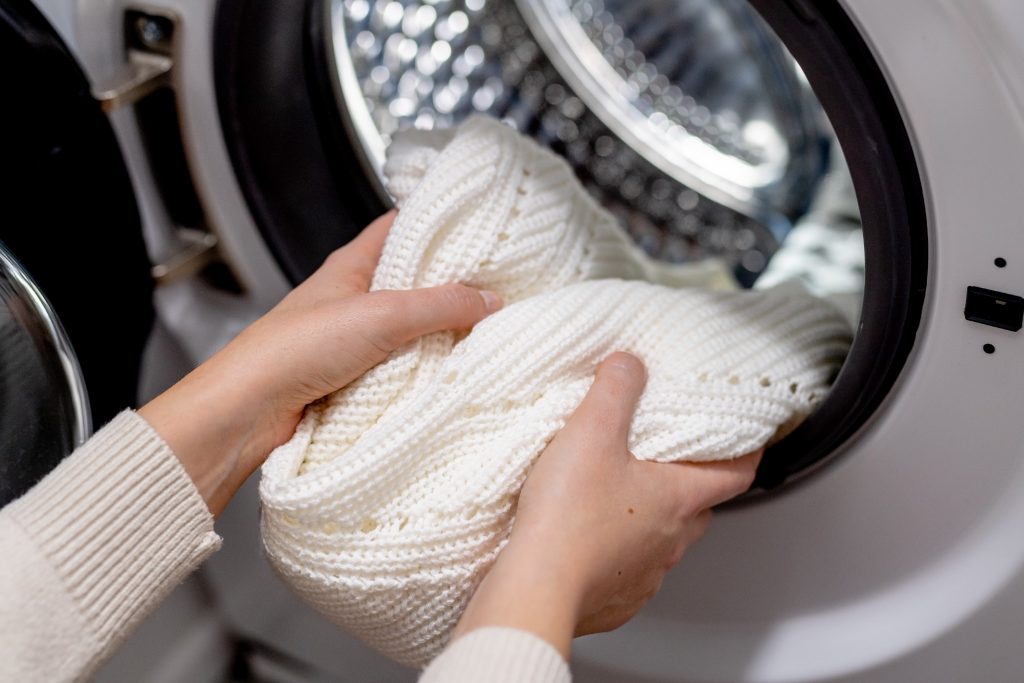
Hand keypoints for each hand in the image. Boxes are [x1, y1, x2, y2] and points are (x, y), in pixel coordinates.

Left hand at [140, 211, 501, 515]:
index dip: (438, 222)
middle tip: (494, 287)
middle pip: (413, 282)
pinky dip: (424, 370)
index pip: (401, 227)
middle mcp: (353, 298)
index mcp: (352, 265)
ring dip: (440, 334)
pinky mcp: (354, 378)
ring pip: (410, 328)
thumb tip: (488, 300)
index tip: (479, 227)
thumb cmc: (292, 349)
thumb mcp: (381, 315)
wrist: (250, 409)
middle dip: (452, 286)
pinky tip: (448, 374)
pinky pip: (401, 367)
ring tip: (482, 332)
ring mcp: (354, 339)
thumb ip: (440, 305)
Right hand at [452, 353, 761, 657]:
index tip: (749, 439)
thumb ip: (615, 389)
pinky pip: (629, 571)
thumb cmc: (568, 517)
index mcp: (678, 499)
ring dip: (649, 518)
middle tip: (666, 458)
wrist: (537, 587)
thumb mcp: (591, 432)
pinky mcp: (616, 599)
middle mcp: (671, 542)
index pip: (737, 474)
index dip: (748, 453)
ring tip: (616, 495)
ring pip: (663, 540)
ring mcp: (645, 575)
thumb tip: (629, 366)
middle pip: (698, 507)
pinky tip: (588, 536)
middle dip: (687, 482)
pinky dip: (617, 551)